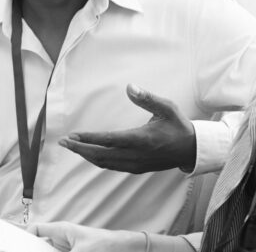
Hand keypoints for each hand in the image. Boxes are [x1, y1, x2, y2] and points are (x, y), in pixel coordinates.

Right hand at [27, 221, 144, 251]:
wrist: (122, 249)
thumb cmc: (104, 244)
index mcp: (61, 230)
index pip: (36, 230)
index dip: (24, 236)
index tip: (15, 245)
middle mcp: (61, 239)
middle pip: (39, 245)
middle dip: (33, 249)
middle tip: (21, 251)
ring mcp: (66, 248)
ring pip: (48, 251)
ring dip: (43, 251)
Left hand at [59, 84, 196, 172]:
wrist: (191, 150)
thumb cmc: (178, 125)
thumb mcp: (167, 107)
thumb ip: (147, 98)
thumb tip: (130, 87)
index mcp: (142, 139)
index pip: (109, 140)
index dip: (89, 138)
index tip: (73, 135)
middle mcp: (136, 155)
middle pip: (101, 155)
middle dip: (80, 148)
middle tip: (63, 142)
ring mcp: (136, 164)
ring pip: (105, 163)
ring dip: (86, 155)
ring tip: (72, 147)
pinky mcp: (137, 168)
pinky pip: (112, 166)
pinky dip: (97, 161)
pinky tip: (90, 154)